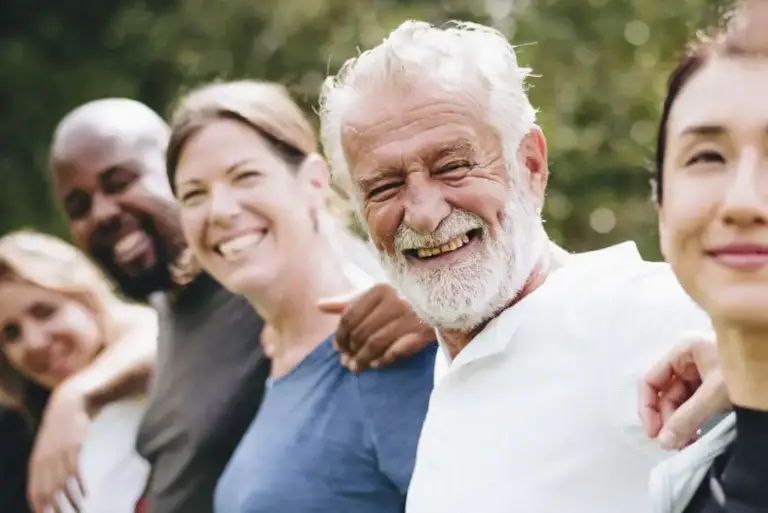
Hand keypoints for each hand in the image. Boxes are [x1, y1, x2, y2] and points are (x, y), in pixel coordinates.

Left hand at [28, 380, 90, 512]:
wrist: (68, 405)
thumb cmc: (60, 430)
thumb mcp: (48, 449)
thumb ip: (46, 467)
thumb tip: (49, 486)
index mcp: (36, 463)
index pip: (34, 492)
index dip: (39, 508)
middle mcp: (45, 461)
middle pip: (47, 493)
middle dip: (54, 510)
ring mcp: (58, 455)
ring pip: (61, 484)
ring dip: (70, 501)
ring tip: (77, 511)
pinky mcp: (73, 448)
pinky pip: (75, 471)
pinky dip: (79, 485)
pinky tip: (85, 494)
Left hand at [318, 283, 434, 371]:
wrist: (442, 302)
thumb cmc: (403, 298)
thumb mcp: (376, 296)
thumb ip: (349, 302)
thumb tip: (319, 306)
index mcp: (379, 290)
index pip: (349, 317)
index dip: (339, 336)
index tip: (338, 348)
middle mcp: (394, 301)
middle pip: (360, 332)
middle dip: (350, 351)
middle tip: (346, 363)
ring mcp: (409, 317)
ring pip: (375, 343)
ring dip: (363, 359)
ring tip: (356, 368)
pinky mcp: (422, 332)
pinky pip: (396, 351)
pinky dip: (383, 360)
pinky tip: (375, 365)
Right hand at [639, 332, 729, 449]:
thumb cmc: (751, 370)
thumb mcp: (715, 395)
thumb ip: (688, 418)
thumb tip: (664, 443)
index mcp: (683, 350)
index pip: (651, 380)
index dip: (647, 408)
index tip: (654, 434)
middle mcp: (688, 360)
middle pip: (665, 394)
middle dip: (669, 421)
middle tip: (676, 444)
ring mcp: (700, 372)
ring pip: (679, 402)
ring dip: (681, 424)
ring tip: (689, 444)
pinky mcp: (712, 385)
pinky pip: (694, 405)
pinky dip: (694, 422)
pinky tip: (698, 436)